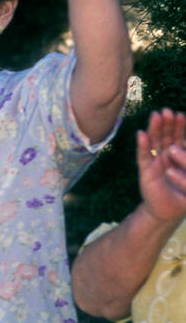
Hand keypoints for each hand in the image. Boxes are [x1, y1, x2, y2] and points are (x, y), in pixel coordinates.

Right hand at [137, 108, 185, 225]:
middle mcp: (166, 155)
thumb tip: (183, 144)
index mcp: (178, 155)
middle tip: (167, 111)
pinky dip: (142, 145)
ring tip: (156, 116)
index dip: (180, 126)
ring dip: (154, 129)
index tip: (181, 115)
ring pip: (154, 142)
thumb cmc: (183, 194)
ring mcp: (155, 162)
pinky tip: (141, 134)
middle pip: (166, 136)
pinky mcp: (146, 171)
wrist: (169, 211)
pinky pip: (143, 156)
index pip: (179, 137)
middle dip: (167, 124)